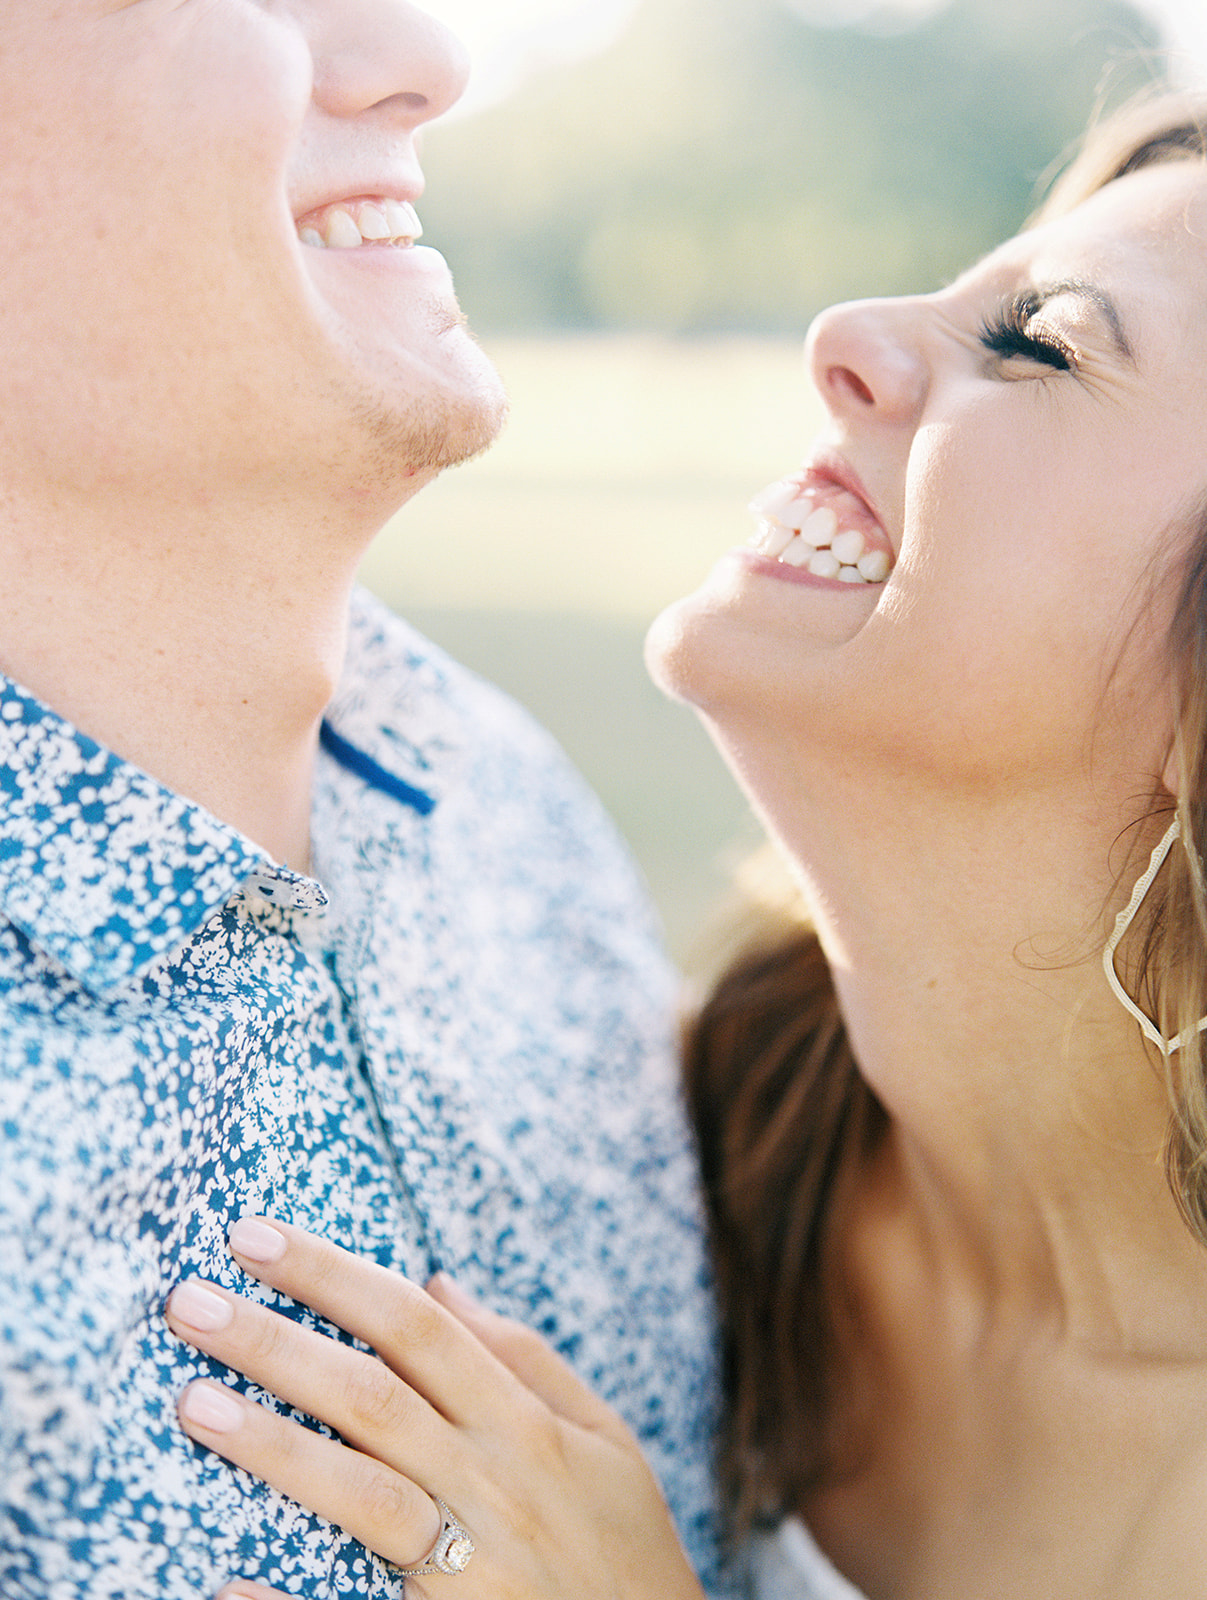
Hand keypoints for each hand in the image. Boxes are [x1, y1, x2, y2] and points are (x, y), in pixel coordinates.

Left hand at [166, 1218, 704, 1599]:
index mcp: (529, 1425)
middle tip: (190, 1301)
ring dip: (271, 1442)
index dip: (334, 1275)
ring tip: (192, 1401)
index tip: (257, 1237)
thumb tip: (440, 1285)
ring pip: (359, 1490)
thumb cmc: (628, 1547)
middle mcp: (495, 1484)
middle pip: (372, 1395)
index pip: (418, 1326)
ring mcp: (470, 1567)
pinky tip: (224, 1573)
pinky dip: (288, 1599)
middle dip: (276, 1341)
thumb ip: (528, 1358)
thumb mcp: (605, 1441)